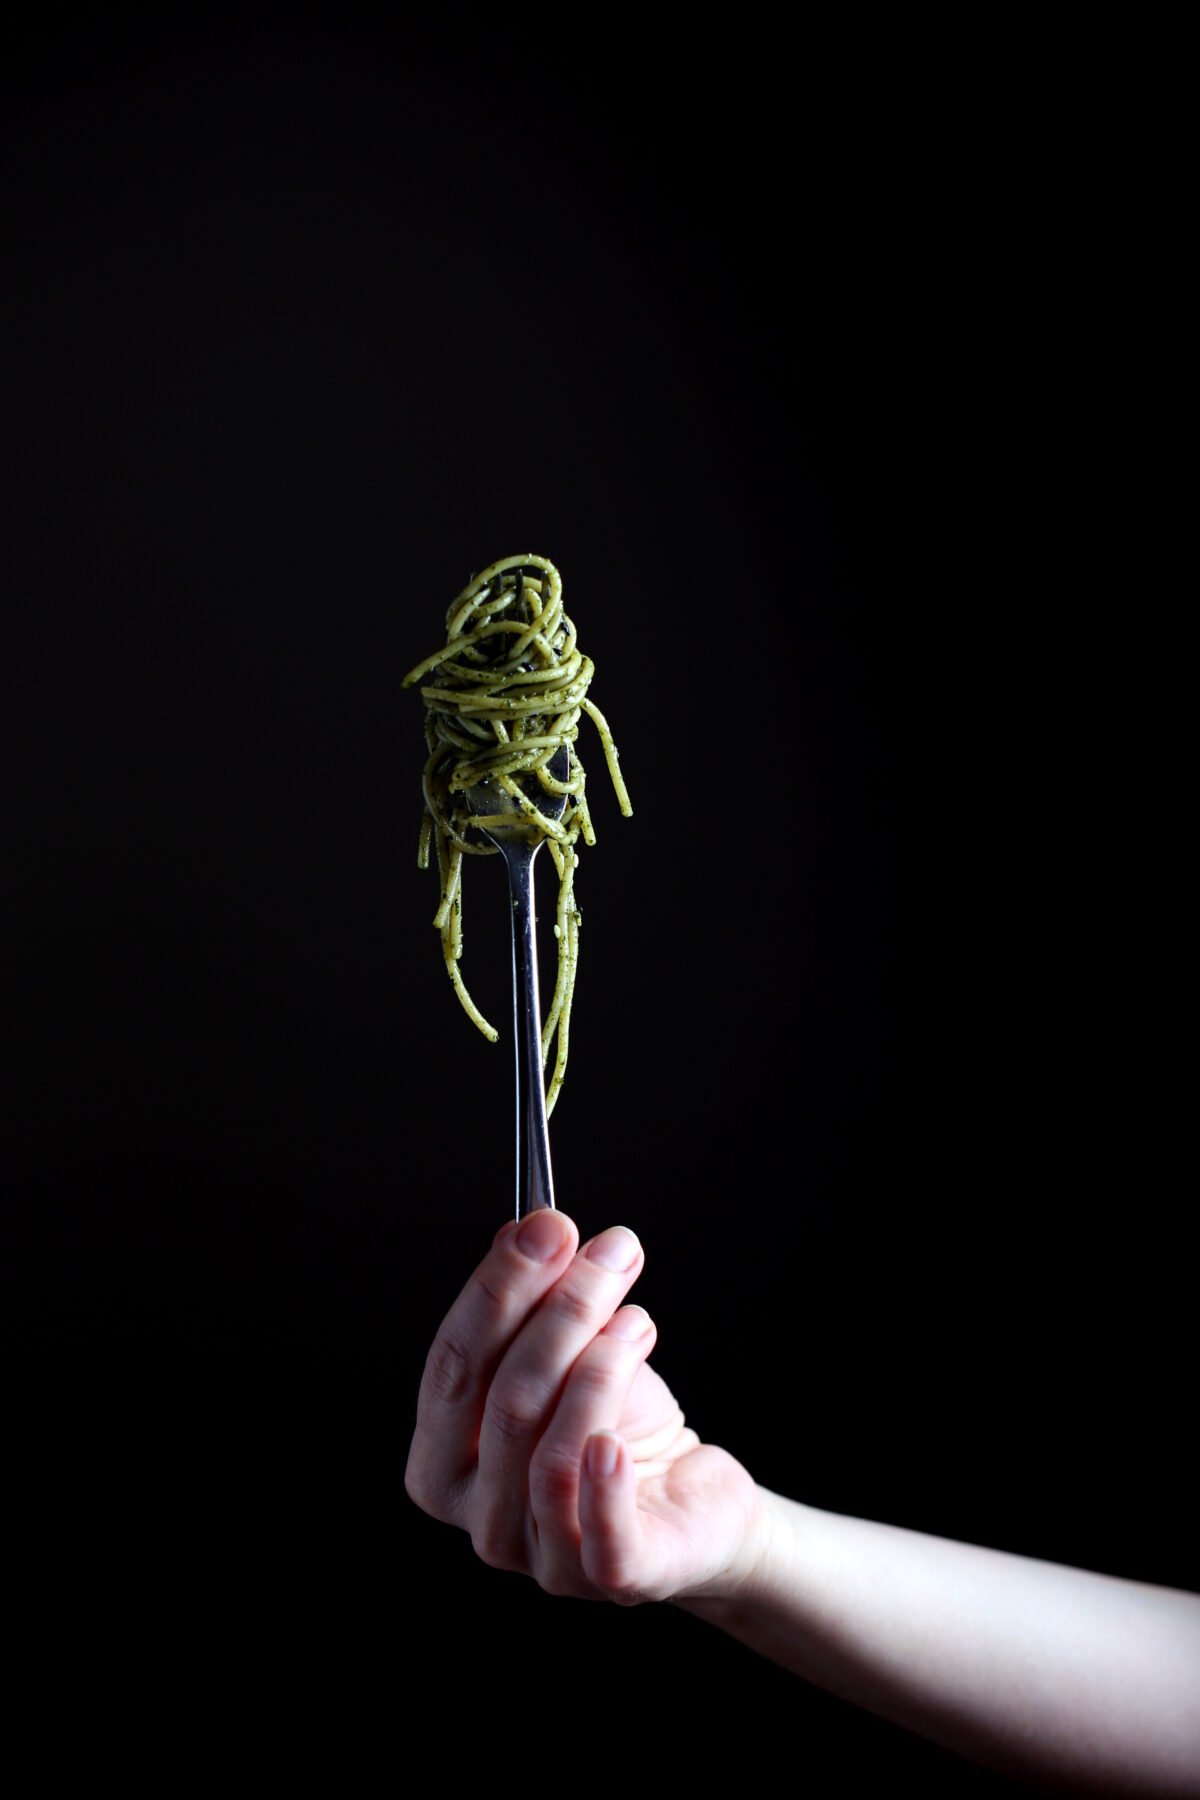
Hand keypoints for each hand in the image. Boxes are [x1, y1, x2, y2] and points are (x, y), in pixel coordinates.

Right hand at [405, 1208, 761, 1603]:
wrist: (694, 1503)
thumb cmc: (618, 1428)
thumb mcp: (571, 1357)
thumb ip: (536, 1303)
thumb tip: (527, 1230)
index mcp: (443, 1464)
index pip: (452, 1367)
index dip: (496, 1290)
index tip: (545, 1226)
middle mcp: (479, 1519)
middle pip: (504, 1401)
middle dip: (560, 1311)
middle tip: (610, 1252)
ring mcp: (539, 1558)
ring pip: (553, 1449)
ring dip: (600, 1363)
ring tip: (636, 1316)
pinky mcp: (609, 1580)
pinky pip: (600, 1526)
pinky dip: (609, 1469)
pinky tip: (628, 1423)